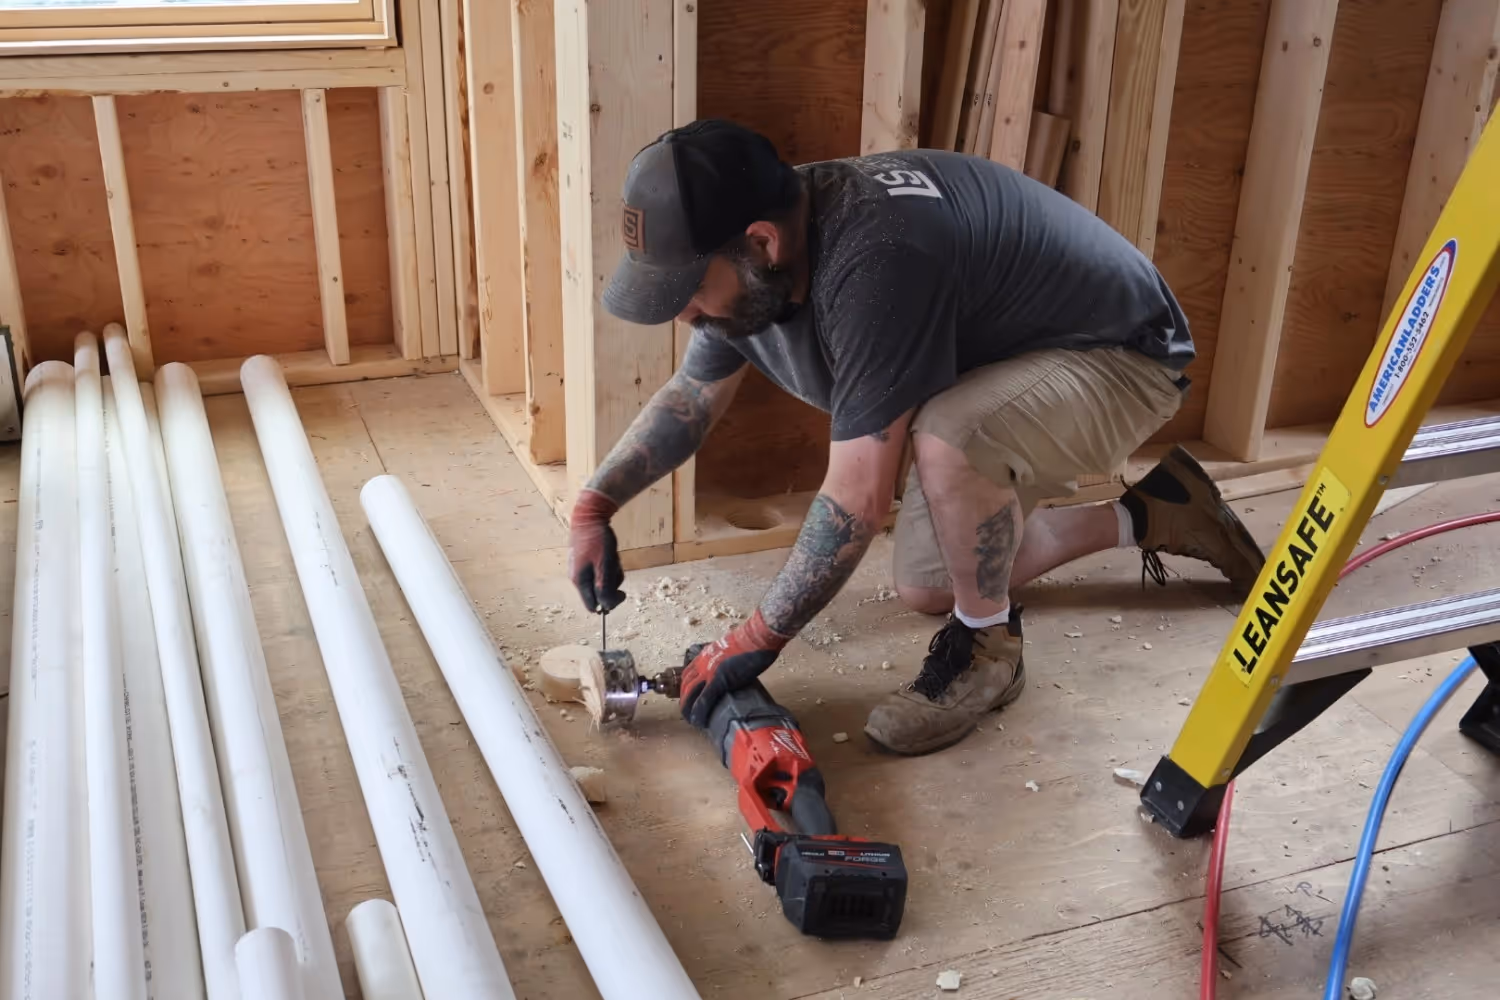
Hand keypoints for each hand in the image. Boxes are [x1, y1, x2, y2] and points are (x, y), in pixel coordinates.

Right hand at [568, 488, 624, 612]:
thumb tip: (606, 608)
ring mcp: (580, 569)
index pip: (593, 606)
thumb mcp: (605, 566)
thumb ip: (604, 588)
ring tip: (612, 558)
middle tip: (615, 568)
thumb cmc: (597, 541)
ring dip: (612, 573)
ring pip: (602, 582)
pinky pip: (600, 571)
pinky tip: (609, 554)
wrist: (590, 516)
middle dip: (612, 584)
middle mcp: (577, 579)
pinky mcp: (585, 561)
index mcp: (580, 582)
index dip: (608, 604)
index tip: (622, 593)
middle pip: (599, 594)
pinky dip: (608, 565)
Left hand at [680, 610, 790, 727]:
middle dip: (685, 701)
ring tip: (692, 720)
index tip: (689, 698)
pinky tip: (698, 720)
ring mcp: (709, 671)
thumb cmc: (752, 642)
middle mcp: (703, 662)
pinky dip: (699, 711)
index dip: (686, 688)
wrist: (756, 637)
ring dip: (689, 708)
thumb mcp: (731, 650)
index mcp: (706, 654)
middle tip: (688, 712)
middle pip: (686, 685)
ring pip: (690, 693)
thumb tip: (731, 672)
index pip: (688, 674)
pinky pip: (704, 698)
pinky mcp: (719, 680)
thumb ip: (726, 661)